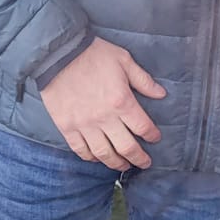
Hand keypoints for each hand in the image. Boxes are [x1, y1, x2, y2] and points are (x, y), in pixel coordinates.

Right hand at [39, 37, 166, 170]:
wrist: (58, 54)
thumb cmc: (93, 54)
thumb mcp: (123, 60)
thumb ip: (143, 80)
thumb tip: (161, 94)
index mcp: (122, 101)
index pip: (143, 127)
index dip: (152, 135)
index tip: (155, 138)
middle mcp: (105, 118)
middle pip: (126, 147)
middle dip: (139, 158)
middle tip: (145, 163)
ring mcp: (85, 125)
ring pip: (104, 153)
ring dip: (116, 163)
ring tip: (124, 166)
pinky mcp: (67, 127)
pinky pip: (81, 149)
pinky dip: (90, 157)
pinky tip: (97, 159)